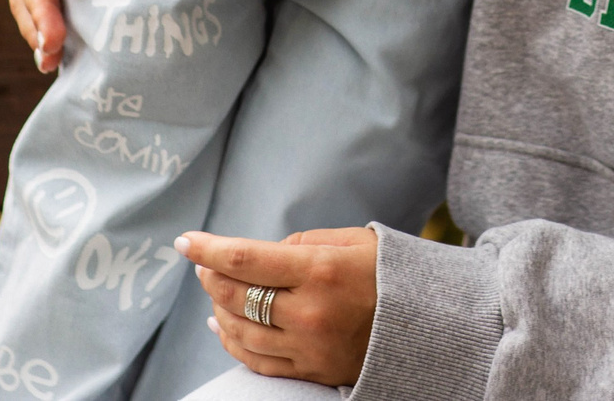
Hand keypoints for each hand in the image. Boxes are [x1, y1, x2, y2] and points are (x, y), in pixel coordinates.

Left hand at [179, 226, 378, 385]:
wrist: (429, 325)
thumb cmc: (389, 272)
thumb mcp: (353, 241)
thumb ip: (302, 244)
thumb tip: (260, 256)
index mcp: (320, 270)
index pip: (245, 260)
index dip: (208, 249)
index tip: (184, 242)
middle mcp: (309, 312)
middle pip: (237, 297)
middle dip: (210, 276)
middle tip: (202, 263)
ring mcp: (309, 347)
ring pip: (241, 332)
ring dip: (217, 309)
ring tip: (212, 291)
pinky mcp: (313, 371)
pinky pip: (258, 362)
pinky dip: (232, 343)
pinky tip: (222, 326)